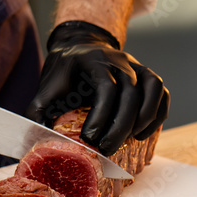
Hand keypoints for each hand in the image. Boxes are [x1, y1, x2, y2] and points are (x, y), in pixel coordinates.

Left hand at [27, 20, 169, 155]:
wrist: (79, 48)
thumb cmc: (62, 75)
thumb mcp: (45, 89)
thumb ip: (38, 113)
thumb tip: (36, 144)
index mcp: (92, 60)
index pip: (106, 86)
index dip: (101, 114)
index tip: (90, 138)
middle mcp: (119, 60)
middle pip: (130, 92)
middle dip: (120, 125)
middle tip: (107, 149)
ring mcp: (136, 66)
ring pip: (152, 88)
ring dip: (144, 117)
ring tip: (130, 140)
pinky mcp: (146, 76)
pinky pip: (161, 93)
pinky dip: (158, 113)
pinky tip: (143, 133)